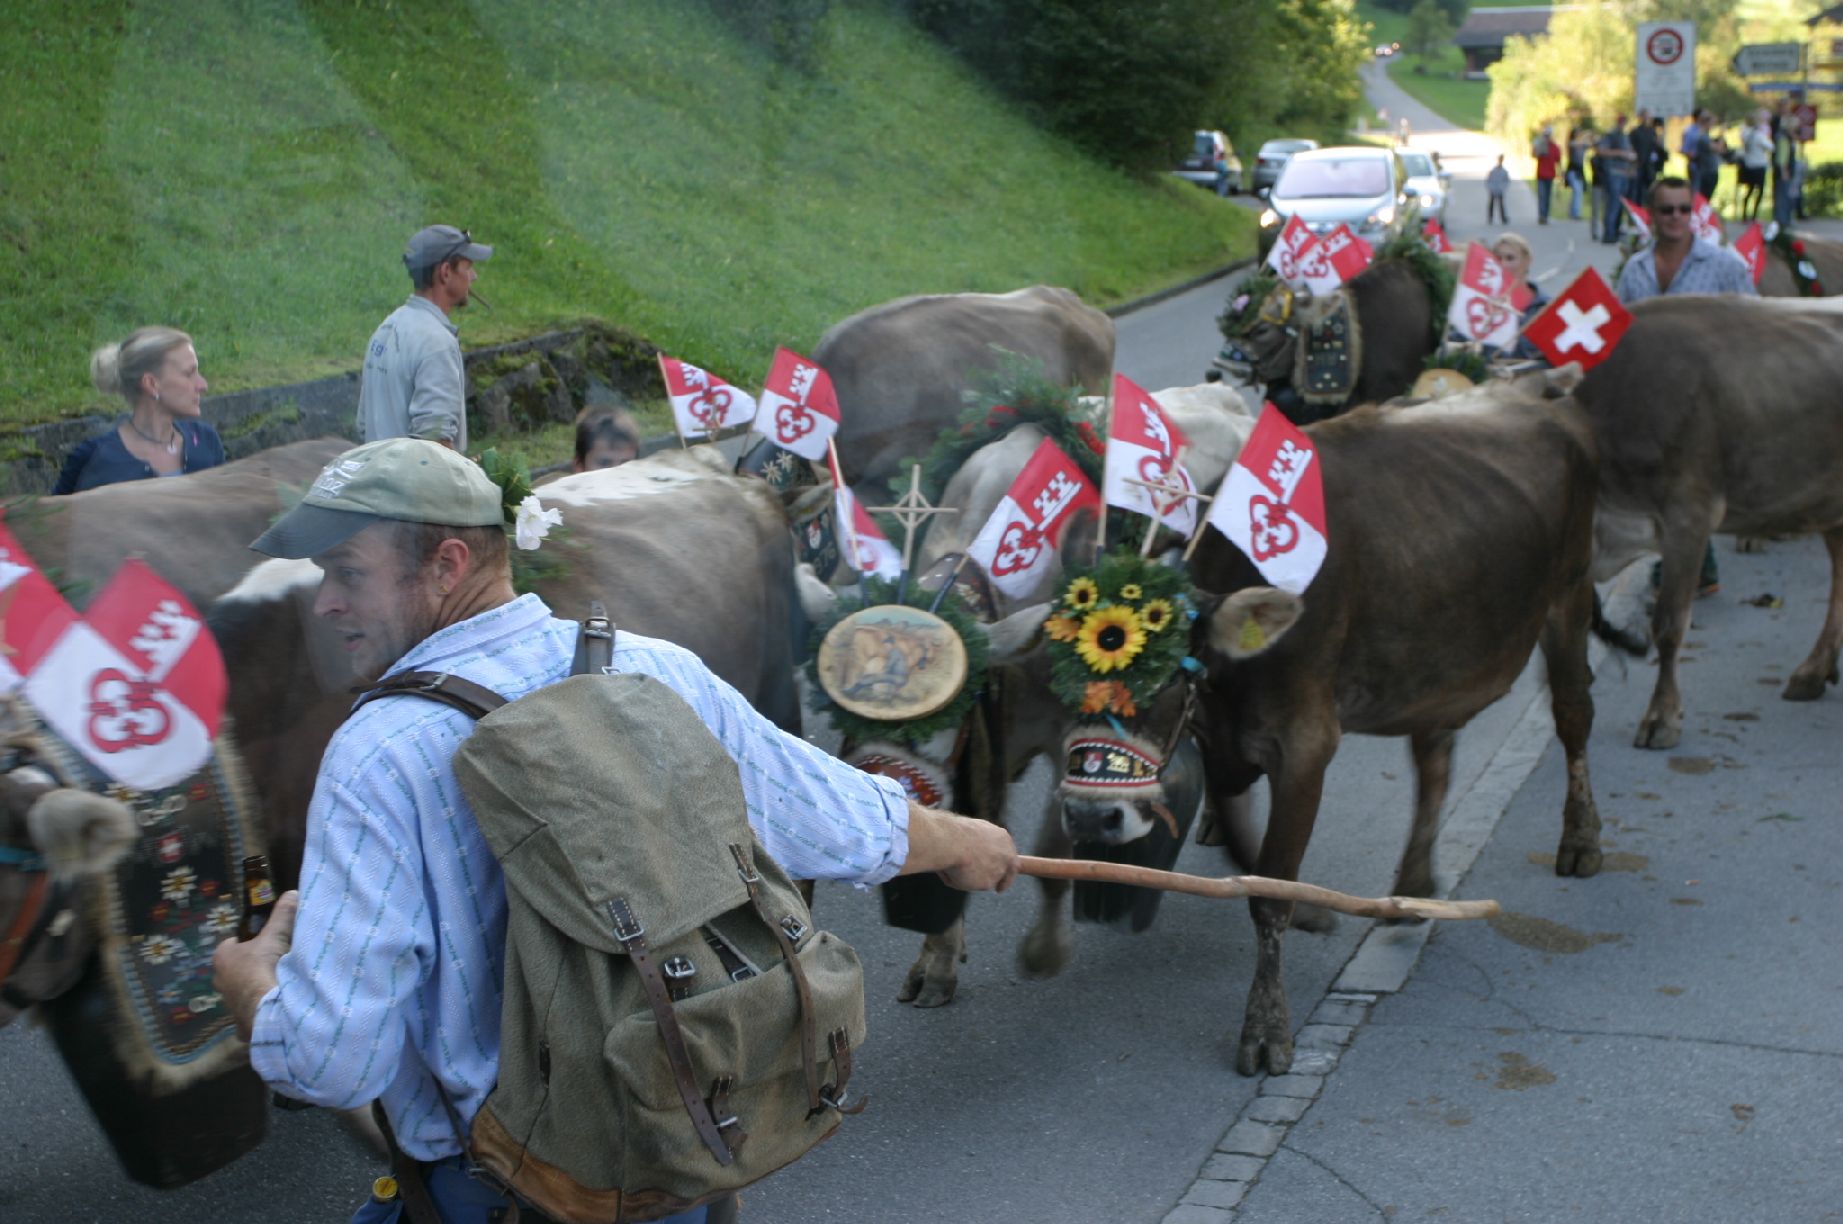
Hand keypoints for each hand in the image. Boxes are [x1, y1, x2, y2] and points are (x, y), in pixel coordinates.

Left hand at [212, 890, 298, 1041]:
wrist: (266, 1008)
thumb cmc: (263, 968)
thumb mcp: (275, 937)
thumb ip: (282, 915)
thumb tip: (292, 892)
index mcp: (223, 958)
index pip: (230, 945)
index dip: (246, 942)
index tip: (263, 942)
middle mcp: (220, 981)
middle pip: (235, 969)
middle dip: (250, 967)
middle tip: (273, 963)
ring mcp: (229, 1004)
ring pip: (242, 991)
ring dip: (255, 988)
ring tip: (277, 985)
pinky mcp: (240, 1023)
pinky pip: (251, 1013)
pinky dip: (261, 1009)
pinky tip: (277, 1006)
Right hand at [899, 803, 1017, 892]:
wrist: (949, 840)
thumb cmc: (953, 833)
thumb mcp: (970, 834)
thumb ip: (978, 848)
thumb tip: (970, 860)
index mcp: (1002, 837)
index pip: (1009, 854)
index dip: (1005, 865)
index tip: (1002, 873)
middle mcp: (1007, 853)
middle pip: (1009, 871)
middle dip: (1004, 881)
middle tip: (998, 889)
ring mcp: (999, 869)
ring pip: (985, 880)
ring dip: (971, 878)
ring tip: (952, 866)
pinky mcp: (988, 883)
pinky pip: (972, 886)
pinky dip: (959, 882)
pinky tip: (950, 871)